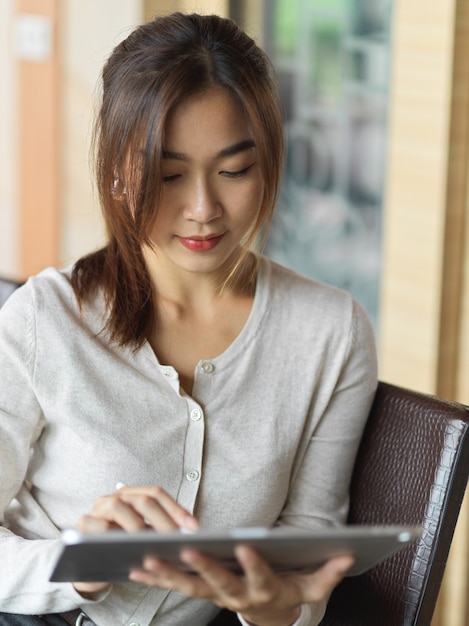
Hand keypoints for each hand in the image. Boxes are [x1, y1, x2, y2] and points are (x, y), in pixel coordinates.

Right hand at [73, 485, 198, 596]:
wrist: (88, 563)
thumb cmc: (120, 548)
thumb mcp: (142, 536)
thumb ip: (158, 529)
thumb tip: (189, 532)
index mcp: (130, 494)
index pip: (156, 493)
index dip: (176, 508)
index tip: (194, 527)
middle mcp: (114, 497)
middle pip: (143, 500)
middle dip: (163, 519)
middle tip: (176, 539)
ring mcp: (97, 509)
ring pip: (120, 507)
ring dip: (139, 526)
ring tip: (154, 543)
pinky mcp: (83, 525)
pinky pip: (100, 527)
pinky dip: (115, 535)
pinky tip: (129, 548)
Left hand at [129, 544, 352, 625]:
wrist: (269, 617)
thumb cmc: (290, 594)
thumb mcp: (312, 587)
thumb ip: (328, 573)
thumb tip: (348, 555)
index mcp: (265, 590)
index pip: (260, 576)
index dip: (253, 563)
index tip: (245, 546)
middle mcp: (237, 595)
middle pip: (218, 583)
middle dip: (201, 567)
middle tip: (185, 551)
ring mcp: (216, 596)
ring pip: (190, 587)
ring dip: (168, 575)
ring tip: (146, 560)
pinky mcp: (202, 591)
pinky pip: (176, 587)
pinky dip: (156, 579)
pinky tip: (136, 569)